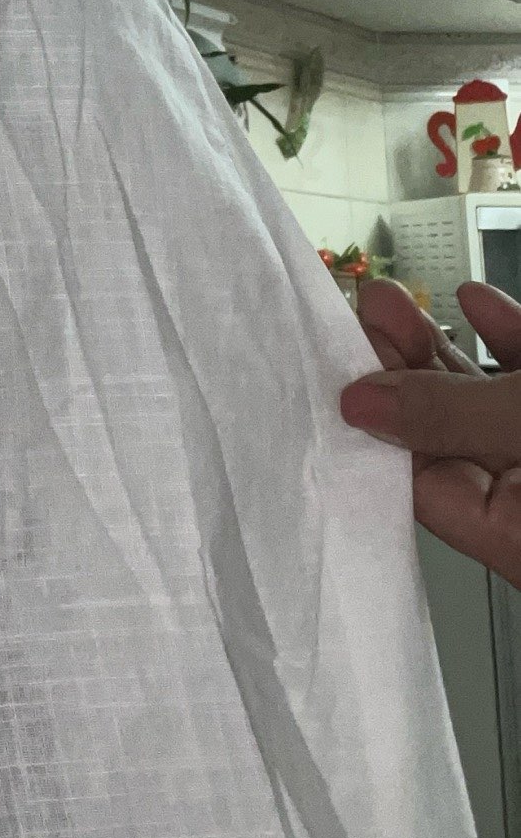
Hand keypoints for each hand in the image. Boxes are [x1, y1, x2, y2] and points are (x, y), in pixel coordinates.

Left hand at [341, 277, 520, 586]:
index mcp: (515, 537)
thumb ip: (449, 416)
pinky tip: (479, 302)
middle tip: (362, 317)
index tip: (335, 368)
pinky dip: (507, 340)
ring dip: (444, 348)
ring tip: (393, 301)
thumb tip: (362, 405)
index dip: (374, 425)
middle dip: (402, 369)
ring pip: (491, 405)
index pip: (419, 487)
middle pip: (452, 437)